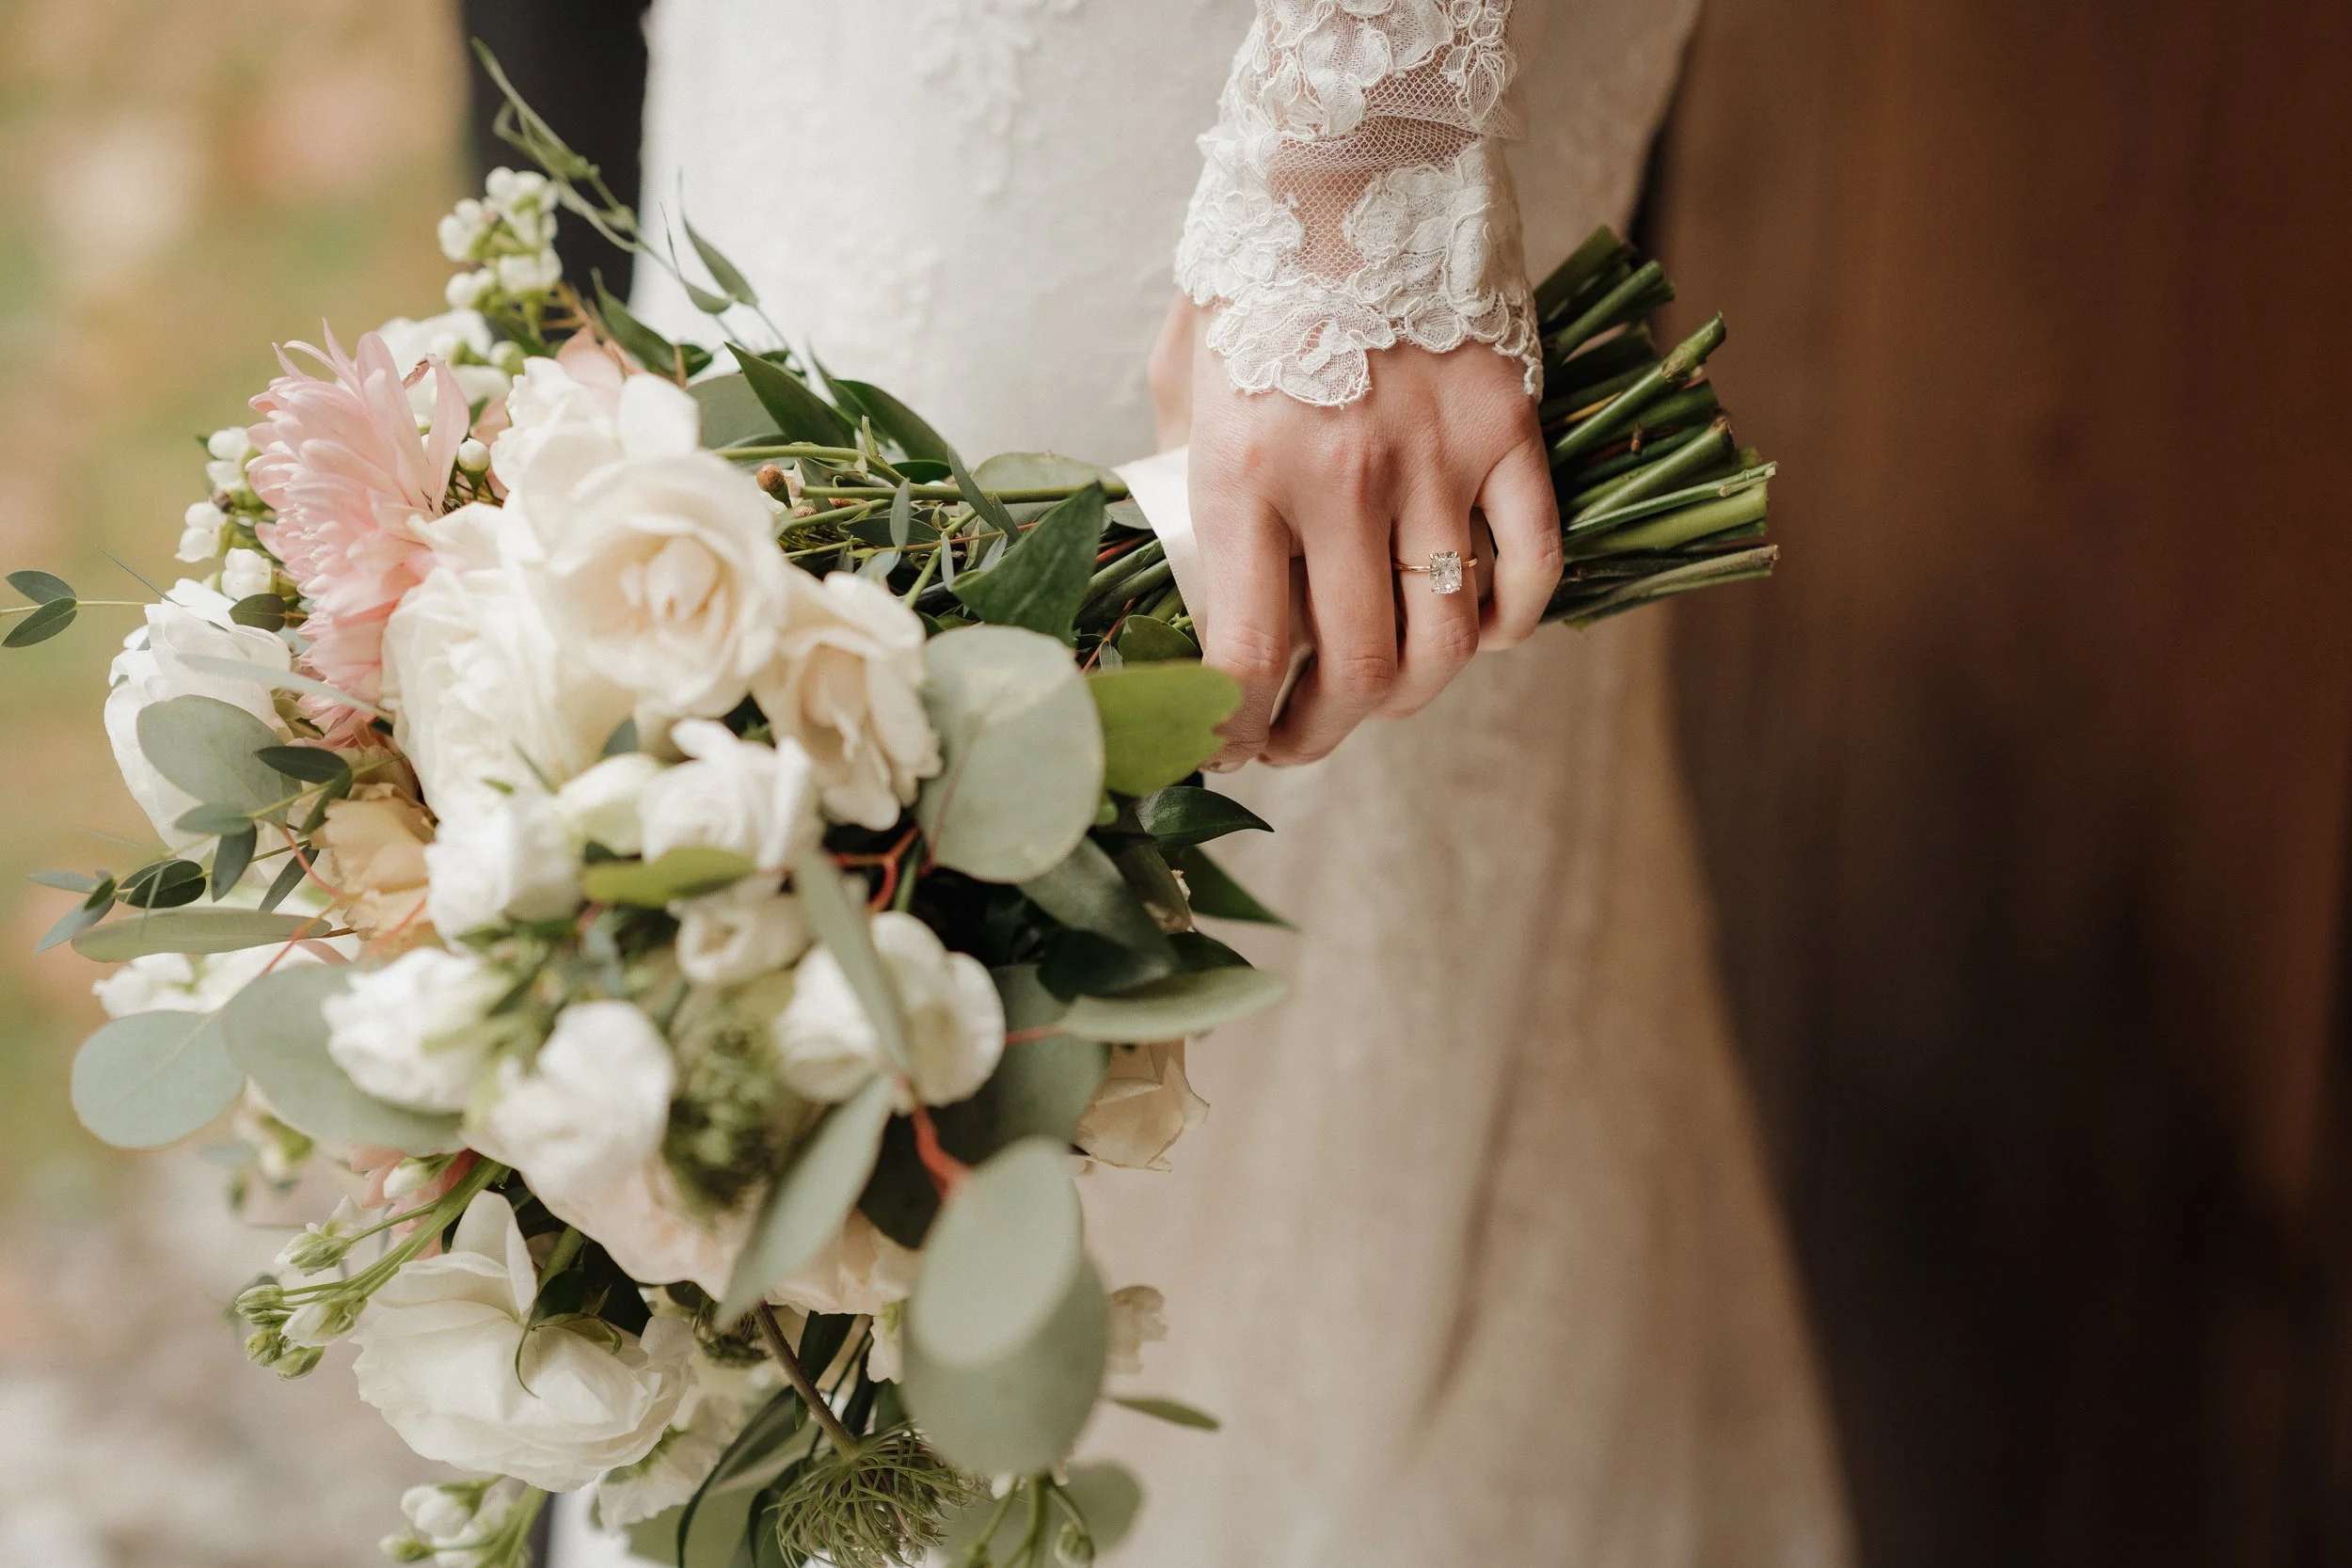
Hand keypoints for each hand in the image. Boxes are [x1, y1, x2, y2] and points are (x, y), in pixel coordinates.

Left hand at [1151, 294, 1561, 768]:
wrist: (1352, 159)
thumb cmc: (1254, 270)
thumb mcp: (1184, 379)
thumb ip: (1187, 481)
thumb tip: (1190, 575)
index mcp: (1243, 471)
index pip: (1250, 655)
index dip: (1239, 726)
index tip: (1229, 743)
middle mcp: (1342, 480)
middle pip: (1357, 669)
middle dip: (1320, 732)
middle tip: (1297, 738)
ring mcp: (1435, 458)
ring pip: (1445, 640)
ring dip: (1412, 696)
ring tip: (1381, 698)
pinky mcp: (1508, 430)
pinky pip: (1529, 563)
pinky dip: (1509, 620)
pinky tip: (1478, 631)